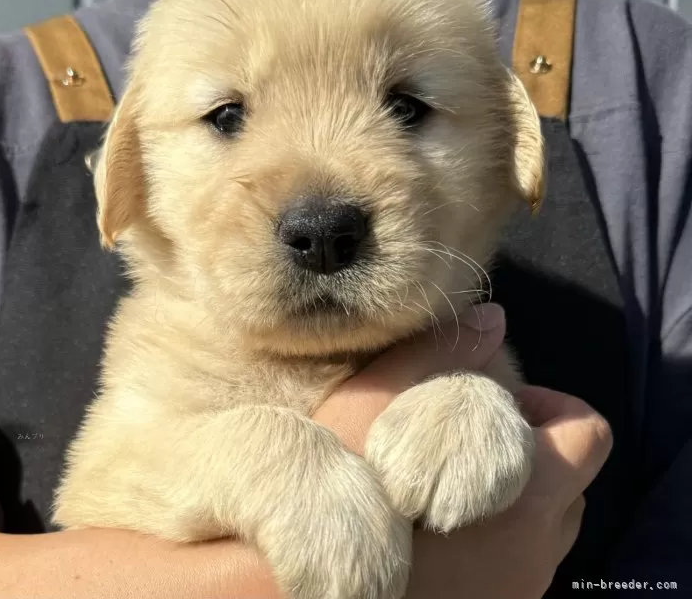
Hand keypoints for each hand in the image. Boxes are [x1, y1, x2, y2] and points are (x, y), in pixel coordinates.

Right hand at [313, 304, 611, 598]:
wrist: (300, 593)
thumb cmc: (343, 504)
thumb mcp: (373, 410)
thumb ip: (436, 355)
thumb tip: (492, 317)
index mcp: (527, 493)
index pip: (588, 435)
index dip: (549, 406)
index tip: (495, 405)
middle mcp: (537, 552)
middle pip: (570, 484)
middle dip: (529, 453)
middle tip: (463, 443)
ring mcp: (517, 590)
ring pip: (544, 530)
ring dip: (512, 498)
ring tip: (446, 488)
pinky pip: (518, 566)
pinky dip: (494, 539)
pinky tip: (435, 533)